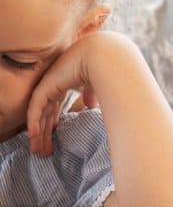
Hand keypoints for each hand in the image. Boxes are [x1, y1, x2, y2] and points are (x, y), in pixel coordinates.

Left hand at [26, 35, 102, 156]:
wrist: (103, 56)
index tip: (55, 139)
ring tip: (38, 150)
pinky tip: (34, 136)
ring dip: (38, 133)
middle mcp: (55, 84)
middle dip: (45, 133)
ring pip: (39, 114)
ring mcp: (49, 86)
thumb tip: (92, 106)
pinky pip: (36, 109)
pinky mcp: (45, 87)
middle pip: (47, 114)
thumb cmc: (105, 68)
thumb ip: (90, 94)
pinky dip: (34, 123)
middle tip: (44, 150)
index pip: (56, 107)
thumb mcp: (97, 85)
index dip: (55, 123)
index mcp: (67, 82)